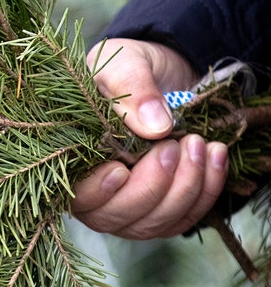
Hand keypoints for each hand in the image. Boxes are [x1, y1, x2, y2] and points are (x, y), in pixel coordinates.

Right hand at [71, 39, 229, 238]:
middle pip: (118, 217)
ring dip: (185, 188)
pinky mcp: (164, 209)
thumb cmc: (127, 69)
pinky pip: (186, 218)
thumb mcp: (123, 63)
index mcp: (72, 162)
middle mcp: (96, 195)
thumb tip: (155, 127)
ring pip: (155, 223)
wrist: (161, 73)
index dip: (97, 192)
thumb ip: (132, 89)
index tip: (121, 169)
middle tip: (174, 145)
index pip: (76, 197)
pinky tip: (214, 155)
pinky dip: (206, 190)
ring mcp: (131, 207)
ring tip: (198, 143)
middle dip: (152, 186)